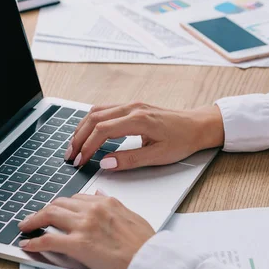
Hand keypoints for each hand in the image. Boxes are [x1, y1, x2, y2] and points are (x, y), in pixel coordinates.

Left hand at [18, 191, 154, 268]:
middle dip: (44, 210)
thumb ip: (112, 204)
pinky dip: (35, 242)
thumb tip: (98, 194)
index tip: (55, 211)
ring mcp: (84, 226)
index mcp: (106, 202)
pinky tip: (28, 244)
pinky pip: (49, 240)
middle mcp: (93, 209)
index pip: (76, 198)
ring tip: (26, 227)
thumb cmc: (145, 244)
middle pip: (59, 204)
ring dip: (33, 220)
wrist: (150, 262)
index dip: (62, 205)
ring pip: (49, 215)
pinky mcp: (78, 244)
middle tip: (35, 217)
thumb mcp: (131, 216)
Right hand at [64, 102, 223, 170]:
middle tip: (70, 156)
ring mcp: (131, 105)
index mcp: (138, 119)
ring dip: (82, 128)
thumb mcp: (158, 156)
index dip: (87, 146)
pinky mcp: (132, 106)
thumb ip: (130, 160)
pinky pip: (104, 110)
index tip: (80, 161)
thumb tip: (105, 164)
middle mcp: (132, 108)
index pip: (102, 130)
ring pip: (96, 111)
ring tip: (75, 146)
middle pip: (94, 118)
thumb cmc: (182, 140)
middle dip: (79, 138)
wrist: (198, 125)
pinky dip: (91, 122)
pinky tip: (87, 133)